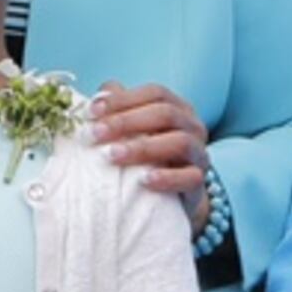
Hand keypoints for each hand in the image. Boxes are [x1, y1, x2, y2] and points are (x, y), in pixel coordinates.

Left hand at [86, 81, 212, 229]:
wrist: (172, 198)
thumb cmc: (149, 157)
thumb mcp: (135, 132)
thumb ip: (119, 111)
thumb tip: (98, 98)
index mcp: (178, 108)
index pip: (155, 93)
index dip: (124, 99)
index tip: (92, 111)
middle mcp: (193, 127)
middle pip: (166, 113)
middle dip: (127, 121)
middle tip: (96, 133)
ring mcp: (199, 154)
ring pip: (180, 142)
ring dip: (144, 147)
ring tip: (113, 156)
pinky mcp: (198, 182)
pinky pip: (191, 177)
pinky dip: (168, 177)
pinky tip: (144, 180)